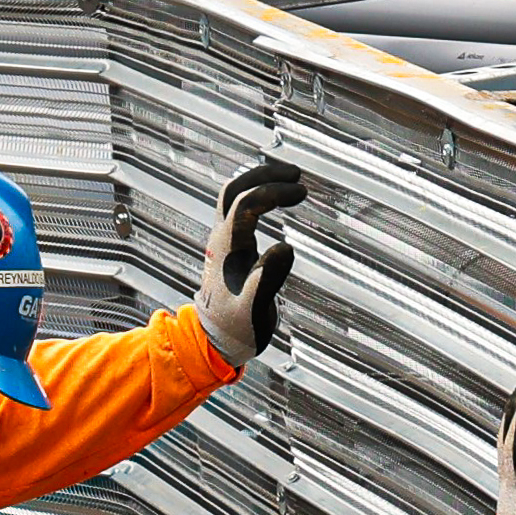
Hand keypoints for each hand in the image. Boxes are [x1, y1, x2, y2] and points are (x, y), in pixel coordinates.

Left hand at [196, 157, 307, 369]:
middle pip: (234, 189)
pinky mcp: (229, 247)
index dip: (274, 192)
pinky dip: (258, 195)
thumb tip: (286, 247)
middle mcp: (222, 239)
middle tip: (295, 173)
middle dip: (264, 174)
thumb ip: (268, 278)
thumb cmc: (235, 329)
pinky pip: (238, 209)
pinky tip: (276, 199)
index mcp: (228, 249)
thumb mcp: (255, 309)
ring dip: (259, 180)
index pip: (246, 204)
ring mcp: (223, 241)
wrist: (214, 341)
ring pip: (234, 196)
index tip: (302, 192)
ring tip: (290, 178)